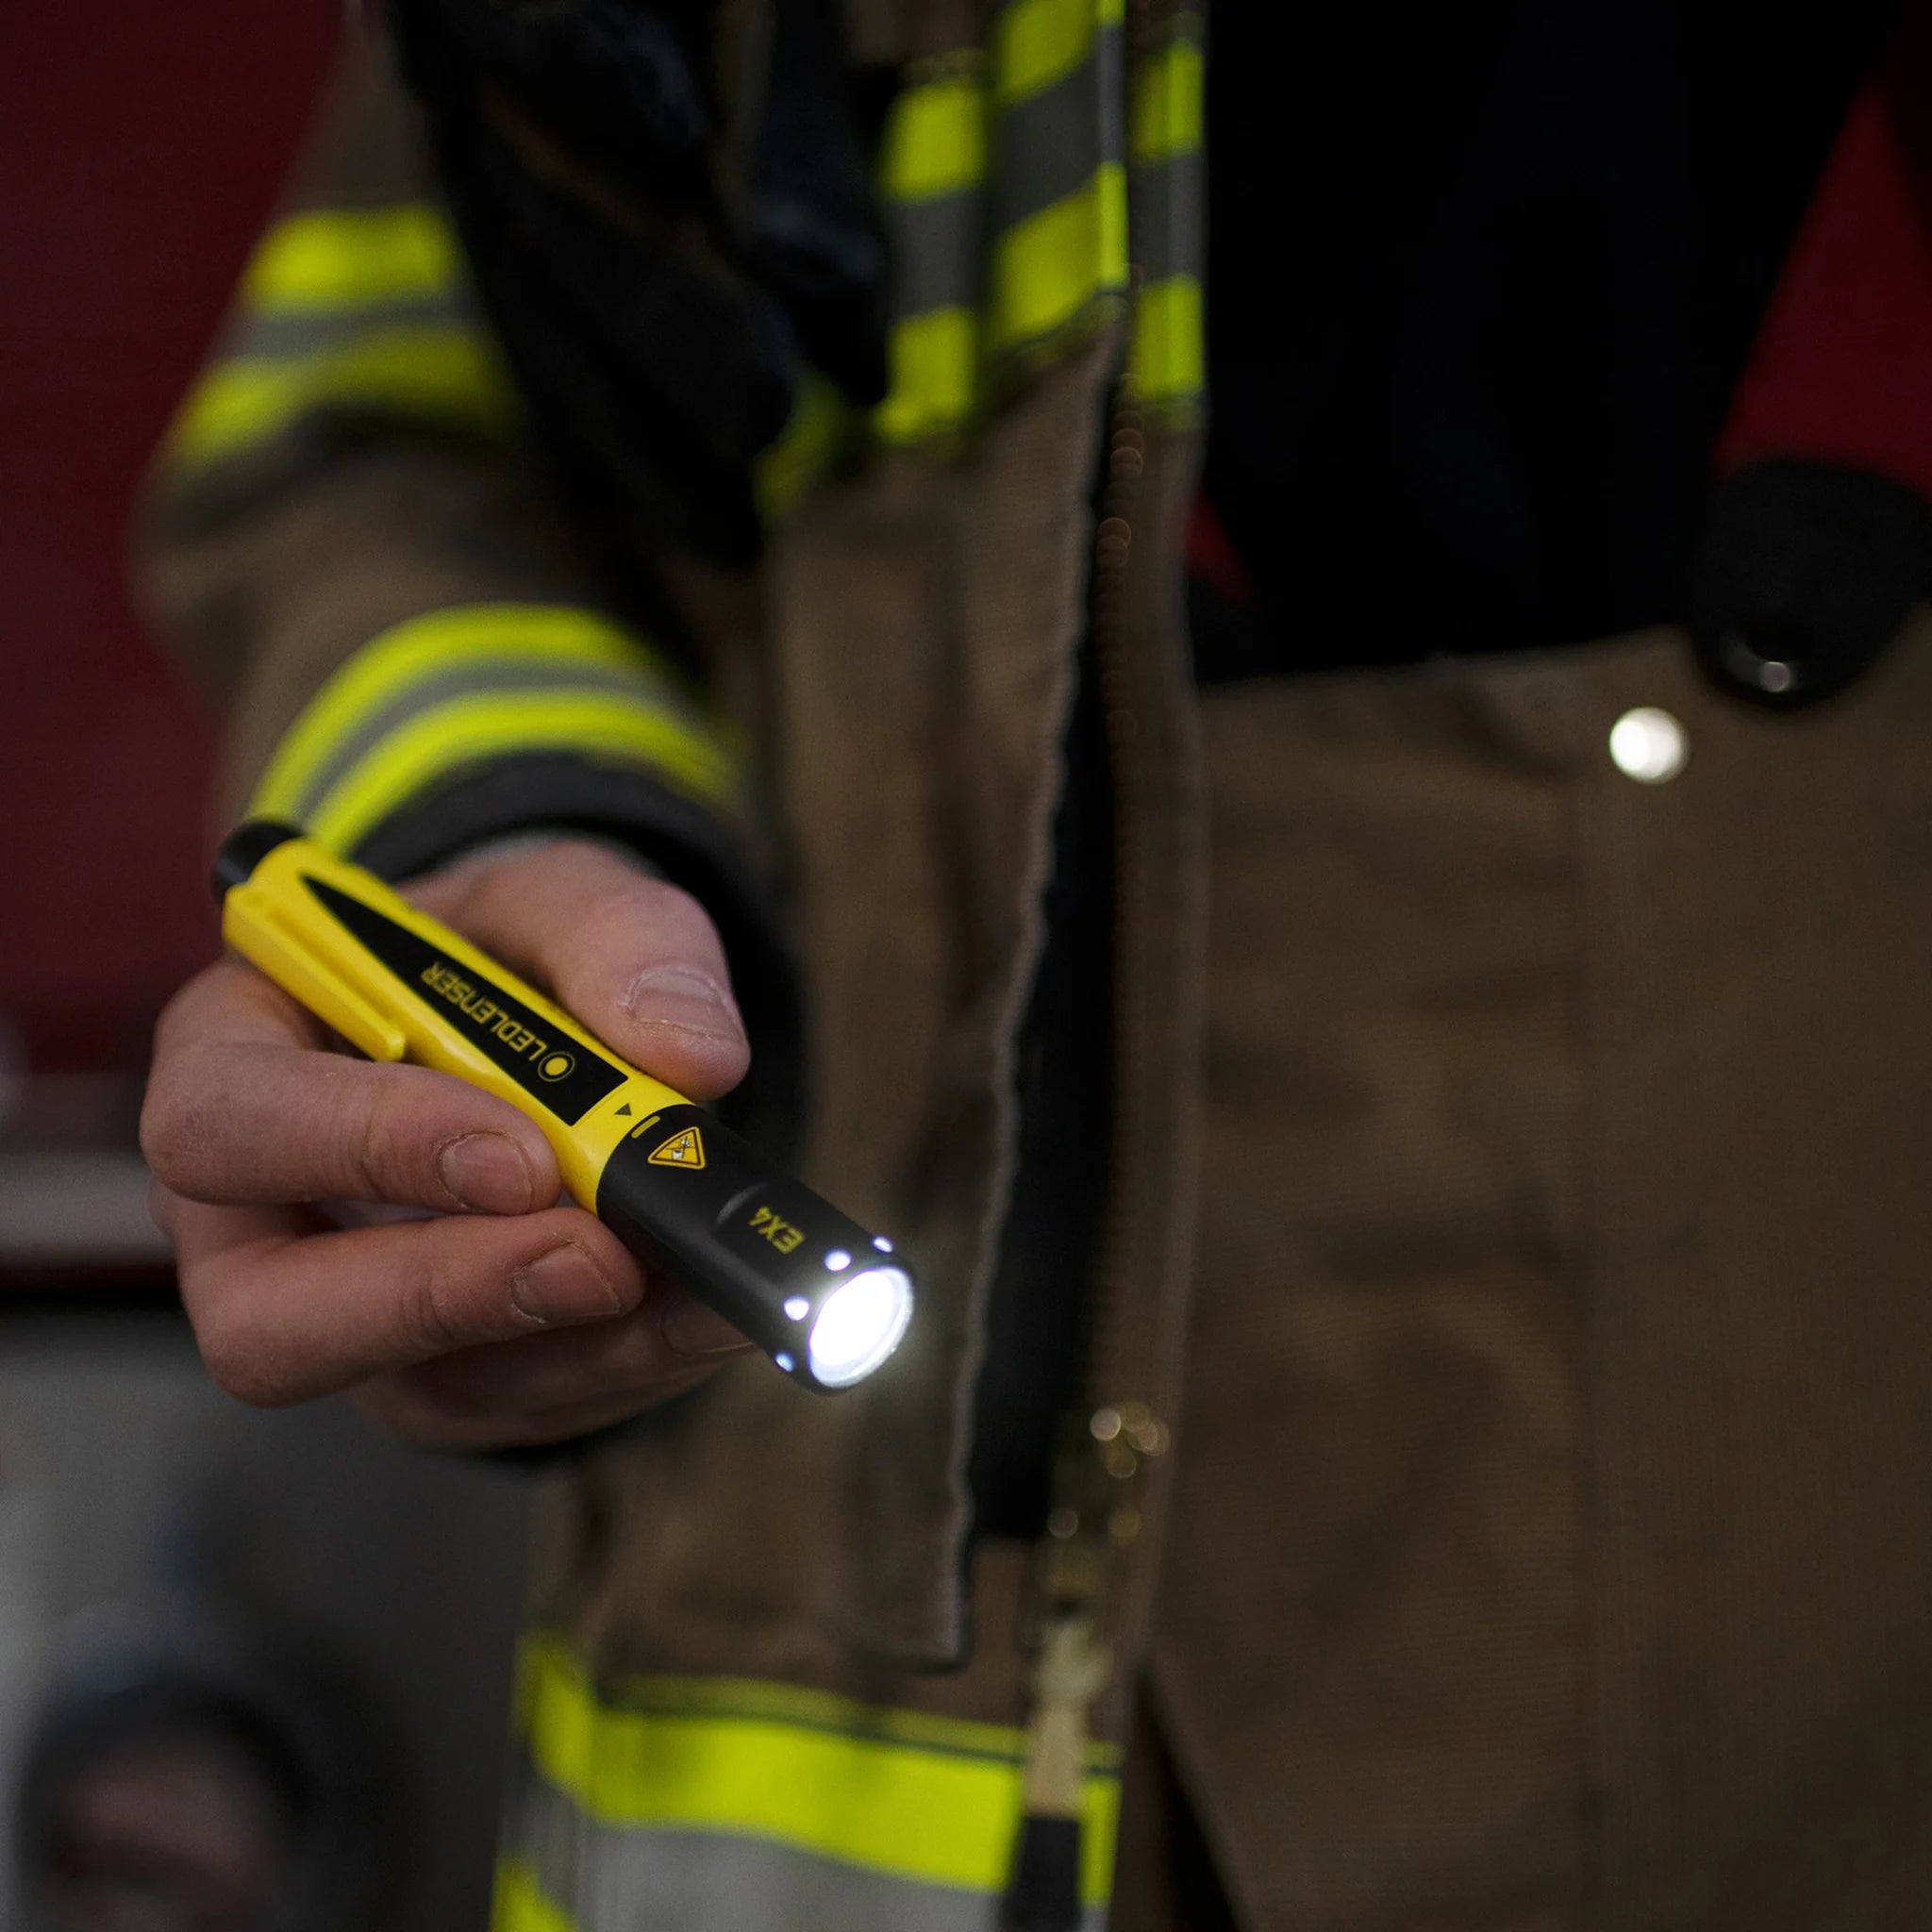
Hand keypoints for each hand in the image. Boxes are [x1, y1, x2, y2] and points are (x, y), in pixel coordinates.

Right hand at [142, 837, 755, 1448]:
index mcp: (239, 1053)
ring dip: (573, 1341)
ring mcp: (349, 1315)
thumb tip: (692, 1056)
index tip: (521, 1154)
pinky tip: (708, 1305)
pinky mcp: (445, 1377)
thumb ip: (623, 941)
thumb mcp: (566, 895)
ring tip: (692, 1276)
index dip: (364, 1147)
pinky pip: (521, 1406)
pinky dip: (633, 1361)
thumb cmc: (513, 953)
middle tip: (602, 1253)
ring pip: (415, 1388)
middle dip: (449, 1294)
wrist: (561, 1020)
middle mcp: (260, 1211)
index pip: (225, 1124)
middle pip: (268, 1319)